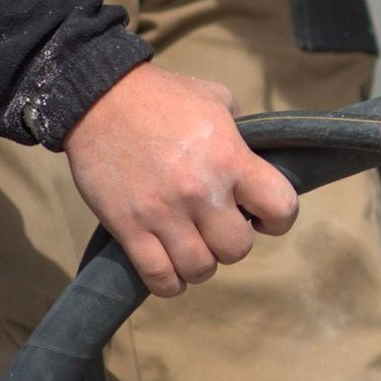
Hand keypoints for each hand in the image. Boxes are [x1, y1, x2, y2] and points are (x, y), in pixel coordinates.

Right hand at [62, 64, 298, 296]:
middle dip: (231, 243)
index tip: (263, 217)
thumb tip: (258, 158)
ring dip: (201, 264)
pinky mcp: (128, 227)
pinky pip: (158, 277)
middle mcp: (201, 192)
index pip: (281, 207)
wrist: (98, 97)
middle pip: (237, 249)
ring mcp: (163, 213)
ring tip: (193, 248)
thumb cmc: (163, 97)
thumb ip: (242, 134)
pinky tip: (172, 272)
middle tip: (218, 229)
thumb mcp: (218, 101)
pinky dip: (170, 283)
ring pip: (200, 269)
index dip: (278, 219)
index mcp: (231, 159)